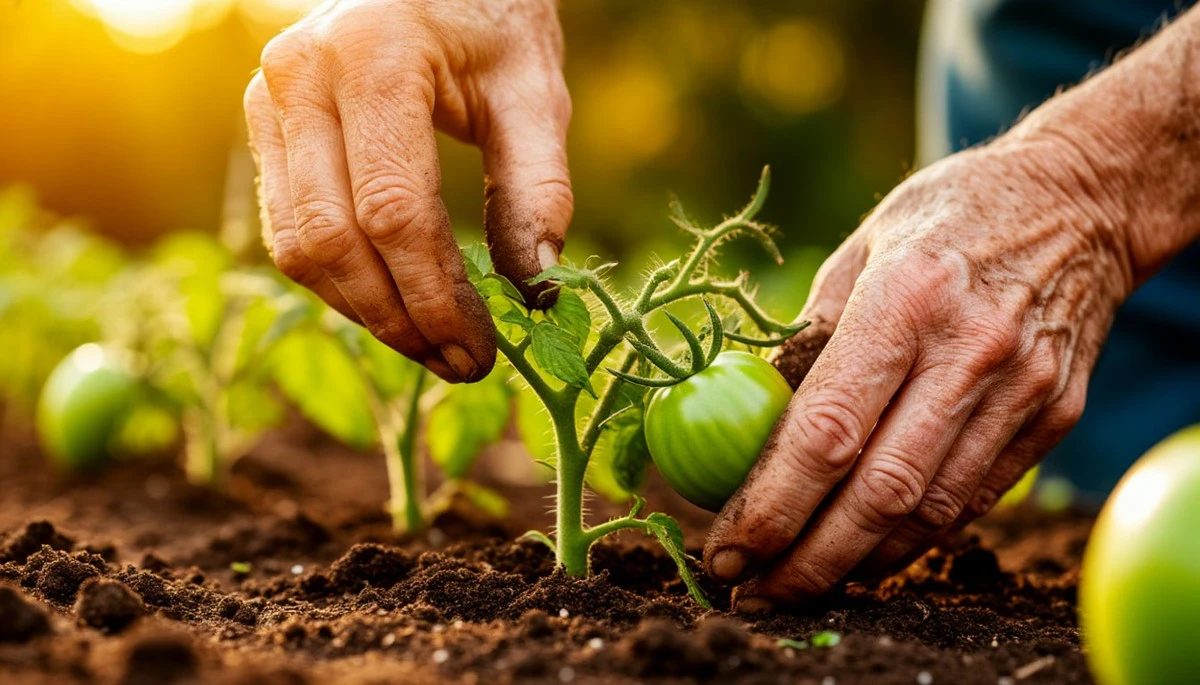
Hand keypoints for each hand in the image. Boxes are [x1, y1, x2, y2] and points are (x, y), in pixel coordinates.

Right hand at [244, 0, 571, 382]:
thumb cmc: (492, 21)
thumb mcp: (533, 91)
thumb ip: (538, 187)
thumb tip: (538, 291)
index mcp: (374, 57)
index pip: (393, 210)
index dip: (435, 296)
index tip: (482, 351)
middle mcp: (300, 75)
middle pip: (333, 239)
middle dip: (398, 318)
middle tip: (461, 364)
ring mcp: (268, 99)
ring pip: (299, 245)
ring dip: (365, 312)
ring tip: (433, 347)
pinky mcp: (264, 123)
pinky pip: (289, 228)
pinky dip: (341, 281)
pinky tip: (394, 305)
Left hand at [703, 136, 1134, 609]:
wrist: (1079, 202)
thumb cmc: (945, 217)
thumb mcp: (859, 248)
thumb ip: (807, 337)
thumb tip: (751, 419)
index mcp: (903, 298)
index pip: (827, 429)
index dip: (771, 504)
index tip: (726, 547)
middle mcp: (969, 351)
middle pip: (880, 492)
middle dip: (807, 560)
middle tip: (753, 593)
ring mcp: (1021, 389)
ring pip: (931, 513)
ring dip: (858, 564)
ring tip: (800, 584)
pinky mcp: (1052, 416)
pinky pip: (974, 500)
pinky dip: (914, 539)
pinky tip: (866, 554)